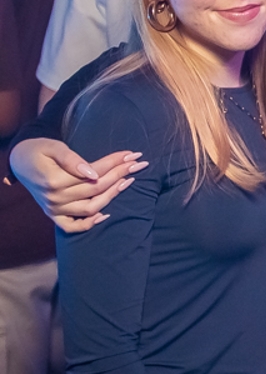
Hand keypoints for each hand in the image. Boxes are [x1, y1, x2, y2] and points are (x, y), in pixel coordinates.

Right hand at [9, 139, 145, 230]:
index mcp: (54, 180)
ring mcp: (54, 209)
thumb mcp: (53, 147)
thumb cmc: (38, 151)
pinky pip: (73, 227)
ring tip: (128, 181)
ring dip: (112, 196)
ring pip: (91, 208)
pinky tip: (105, 215)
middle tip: (138, 164)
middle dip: (119, 175)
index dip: (115, 163)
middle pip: (96, 189)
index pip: (94, 172)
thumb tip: (93, 173)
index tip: (133, 155)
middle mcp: (55, 198)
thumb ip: (71, 159)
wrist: (20, 162)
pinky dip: (89, 224)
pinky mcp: (54, 215)